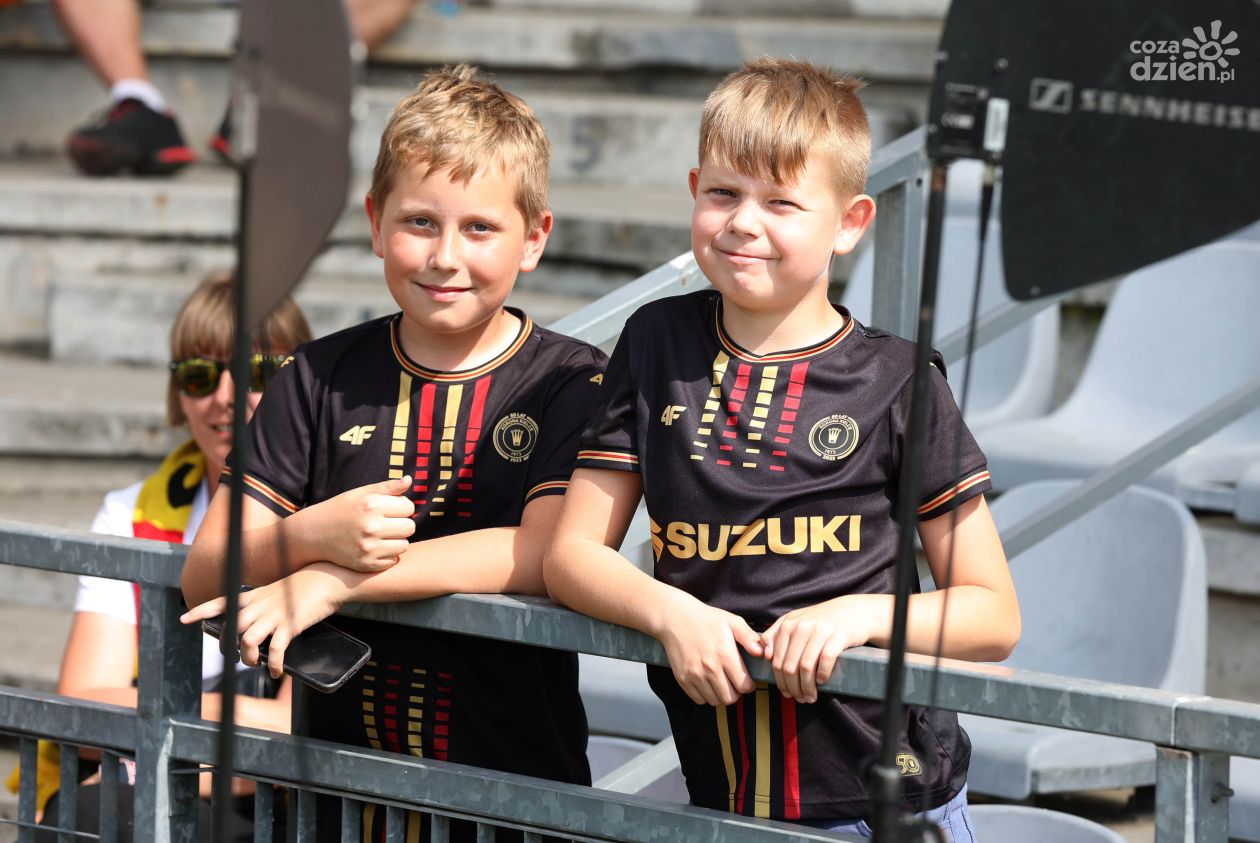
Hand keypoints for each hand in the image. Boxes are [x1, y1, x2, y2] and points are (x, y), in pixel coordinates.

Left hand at [180, 565, 350, 677]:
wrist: (325, 579)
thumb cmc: (302, 587)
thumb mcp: (275, 592)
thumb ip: (261, 606)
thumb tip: (255, 629)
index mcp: (253, 596)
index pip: (222, 602)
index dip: (201, 611)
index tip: (184, 619)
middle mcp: (259, 605)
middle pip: (231, 628)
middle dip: (229, 648)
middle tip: (238, 657)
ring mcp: (273, 615)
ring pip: (247, 641)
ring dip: (248, 659)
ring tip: (255, 665)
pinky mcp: (289, 625)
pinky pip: (276, 650)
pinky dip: (275, 665)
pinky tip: (277, 672)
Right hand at [296, 476, 415, 572]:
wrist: (313, 534)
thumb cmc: (341, 509)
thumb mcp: (361, 494)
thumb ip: (387, 488)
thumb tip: (409, 480)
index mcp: (371, 505)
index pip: (408, 507)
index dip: (402, 507)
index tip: (391, 510)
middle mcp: (371, 527)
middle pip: (410, 527)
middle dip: (402, 524)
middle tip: (388, 524)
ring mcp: (368, 548)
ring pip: (404, 546)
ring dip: (396, 541)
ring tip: (381, 536)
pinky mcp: (366, 564)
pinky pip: (392, 560)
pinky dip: (387, 555)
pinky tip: (374, 548)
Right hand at [657, 596, 763, 706]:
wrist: (675, 618)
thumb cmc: (706, 619)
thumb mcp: (732, 621)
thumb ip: (750, 637)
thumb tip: (763, 653)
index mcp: (725, 654)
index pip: (744, 686)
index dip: (749, 685)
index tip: (746, 679)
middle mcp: (710, 668)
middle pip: (730, 698)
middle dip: (736, 692)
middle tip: (734, 682)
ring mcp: (695, 675)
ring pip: (715, 701)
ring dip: (721, 695)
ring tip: (721, 682)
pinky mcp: (682, 679)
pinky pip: (699, 699)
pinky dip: (705, 695)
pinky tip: (707, 683)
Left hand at [760, 596, 875, 703]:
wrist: (853, 611)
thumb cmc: (821, 621)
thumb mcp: (795, 621)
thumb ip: (775, 634)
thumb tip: (764, 655)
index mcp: (787, 624)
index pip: (776, 661)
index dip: (780, 682)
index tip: (786, 693)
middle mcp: (801, 626)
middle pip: (789, 667)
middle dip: (793, 688)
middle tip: (800, 699)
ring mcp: (820, 630)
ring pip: (805, 667)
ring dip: (807, 687)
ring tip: (811, 697)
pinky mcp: (838, 635)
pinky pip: (825, 660)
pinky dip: (822, 675)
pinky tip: (822, 681)